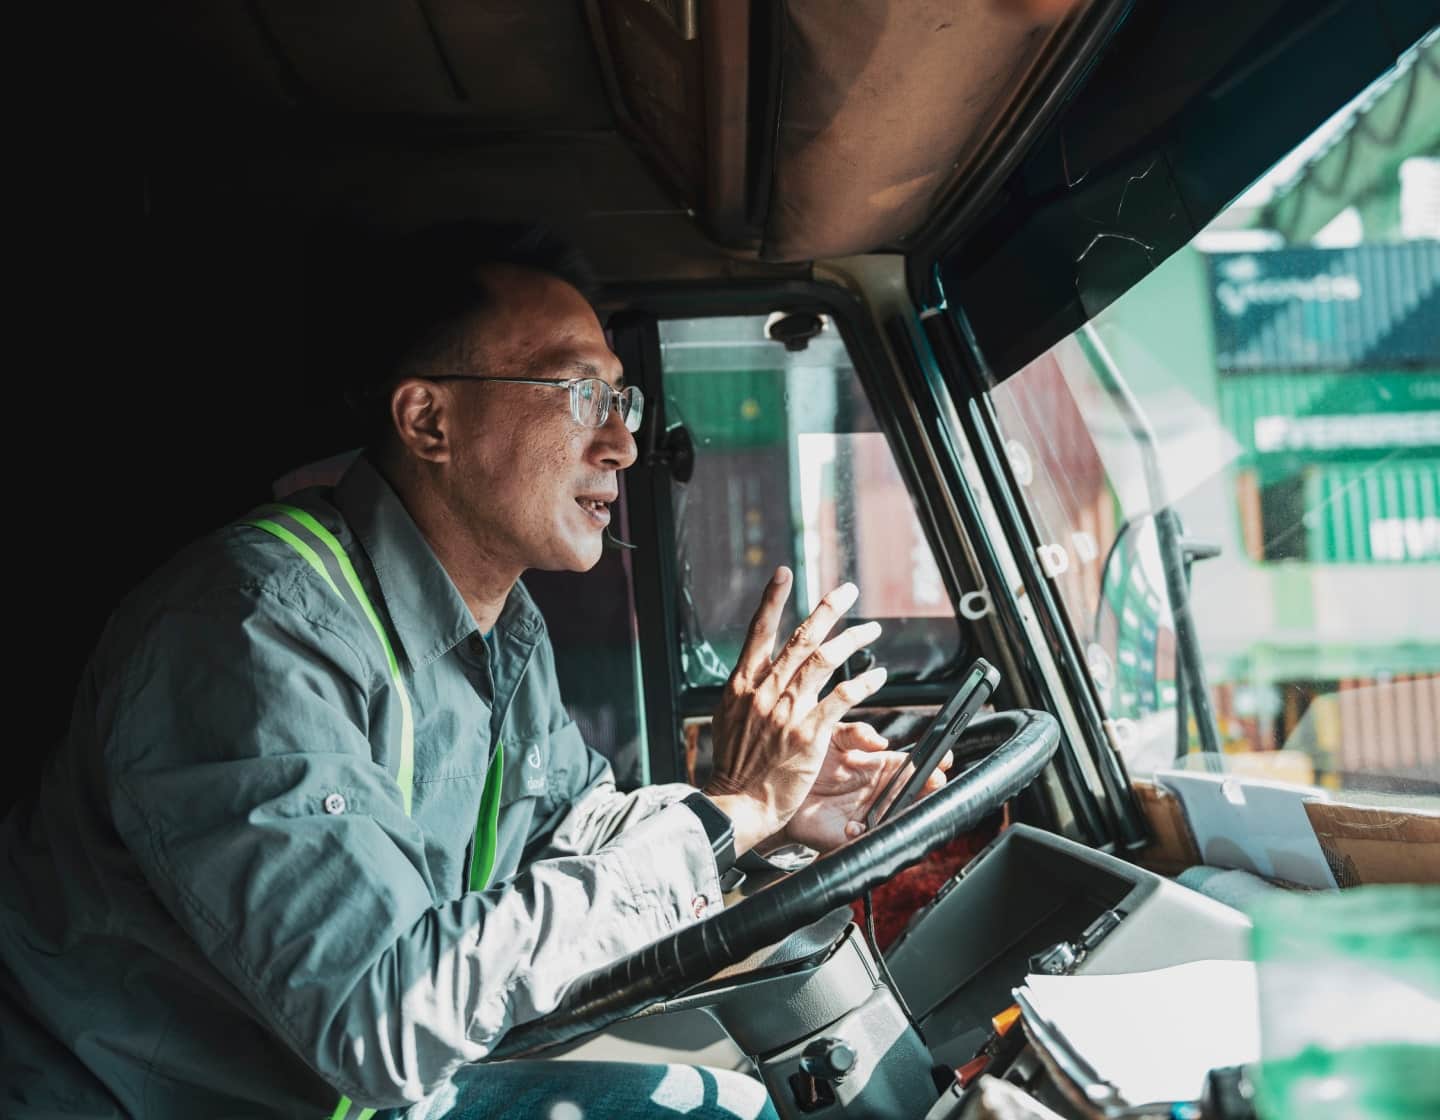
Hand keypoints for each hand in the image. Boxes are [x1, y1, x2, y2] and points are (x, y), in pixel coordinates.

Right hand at [704, 568, 887, 852]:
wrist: (738, 803)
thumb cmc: (734, 766)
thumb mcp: (728, 719)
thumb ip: (745, 692)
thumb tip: (753, 672)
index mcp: (741, 685)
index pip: (758, 632)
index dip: (772, 600)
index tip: (784, 574)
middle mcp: (764, 691)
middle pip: (799, 639)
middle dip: (827, 610)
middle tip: (847, 591)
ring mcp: (786, 710)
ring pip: (822, 660)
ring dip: (851, 640)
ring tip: (872, 630)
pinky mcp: (807, 733)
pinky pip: (841, 697)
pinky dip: (861, 682)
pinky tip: (877, 674)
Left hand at [780, 722, 952, 852]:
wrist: (776, 786)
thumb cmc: (807, 758)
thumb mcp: (831, 736)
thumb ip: (855, 733)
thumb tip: (880, 741)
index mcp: (878, 765)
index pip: (912, 766)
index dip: (931, 764)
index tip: (943, 761)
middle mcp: (877, 791)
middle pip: (912, 793)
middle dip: (927, 789)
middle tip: (932, 783)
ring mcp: (866, 813)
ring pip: (895, 817)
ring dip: (900, 814)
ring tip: (899, 806)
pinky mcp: (847, 834)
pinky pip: (864, 839)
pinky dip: (862, 834)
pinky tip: (854, 827)